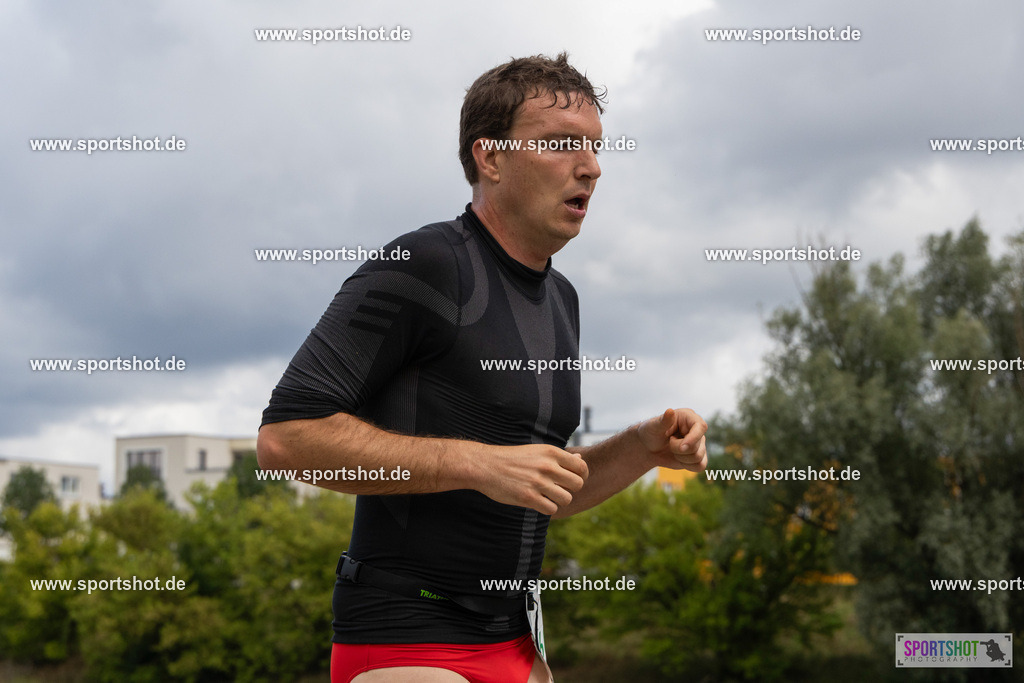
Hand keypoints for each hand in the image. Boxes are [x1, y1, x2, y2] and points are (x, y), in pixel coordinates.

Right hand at [472, 443, 588, 514]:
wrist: (485, 465)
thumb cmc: (512, 458)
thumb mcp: (537, 452)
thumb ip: (560, 458)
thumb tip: (580, 460)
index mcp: (551, 452)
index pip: (581, 467)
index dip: (580, 476)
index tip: (571, 480)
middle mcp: (547, 466)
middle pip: (577, 484)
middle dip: (570, 489)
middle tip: (558, 489)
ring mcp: (538, 482)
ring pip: (566, 499)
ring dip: (558, 500)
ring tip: (547, 496)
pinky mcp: (528, 497)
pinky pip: (552, 509)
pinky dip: (547, 508)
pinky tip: (538, 502)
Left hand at [635, 408, 707, 471]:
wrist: (648, 447)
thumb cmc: (650, 432)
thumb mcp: (654, 426)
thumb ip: (663, 420)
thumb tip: (670, 411)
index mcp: (688, 417)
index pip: (701, 426)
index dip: (694, 438)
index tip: (682, 447)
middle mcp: (697, 430)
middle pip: (697, 446)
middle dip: (678, 450)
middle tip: (669, 442)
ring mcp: (699, 443)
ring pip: (698, 458)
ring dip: (681, 457)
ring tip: (672, 449)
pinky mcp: (698, 456)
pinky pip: (700, 466)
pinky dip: (687, 465)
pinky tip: (678, 458)